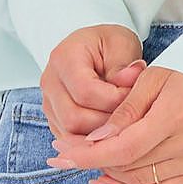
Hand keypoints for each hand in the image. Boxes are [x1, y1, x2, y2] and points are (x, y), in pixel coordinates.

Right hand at [38, 24, 147, 143]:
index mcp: (64, 58)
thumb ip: (125, 66)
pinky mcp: (53, 118)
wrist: (94, 48)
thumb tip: (128, 82)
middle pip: (73, 118)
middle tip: (129, 114)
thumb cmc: (107, 44)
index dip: (113, 100)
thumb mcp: (121, 43)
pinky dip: (91, 139)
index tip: (134, 97)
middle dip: (106, 121)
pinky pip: (69, 140)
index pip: (85, 92)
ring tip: (121, 120)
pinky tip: (109, 129)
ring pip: (70, 133)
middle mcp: (50, 82)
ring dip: (99, 133)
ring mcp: (48, 102)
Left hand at [45, 64, 182, 183]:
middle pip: (129, 164)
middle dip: (91, 159)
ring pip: (137, 180)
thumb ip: (124, 109)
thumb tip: (95, 140)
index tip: (62, 151)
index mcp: (177, 114)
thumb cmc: (182, 81)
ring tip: (84, 159)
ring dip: (106, 172)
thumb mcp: (151, 80)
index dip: (91, 153)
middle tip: (63, 151)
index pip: (126, 145)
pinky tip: (104, 179)